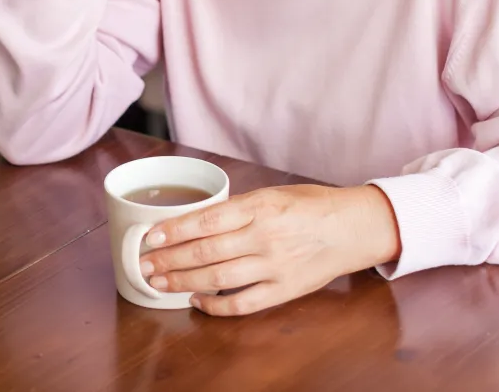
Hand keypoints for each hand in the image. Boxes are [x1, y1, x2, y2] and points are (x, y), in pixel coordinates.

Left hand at [137, 184, 400, 316]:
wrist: (354, 228)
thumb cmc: (312, 206)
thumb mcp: (273, 194)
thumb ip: (238, 208)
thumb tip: (197, 220)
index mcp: (260, 207)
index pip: (207, 220)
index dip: (175, 230)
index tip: (150, 236)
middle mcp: (265, 237)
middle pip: (206, 252)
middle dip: (169, 259)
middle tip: (144, 264)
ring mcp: (275, 266)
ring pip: (218, 278)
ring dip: (184, 282)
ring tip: (159, 282)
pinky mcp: (285, 291)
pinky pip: (244, 303)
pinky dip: (217, 306)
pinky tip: (197, 302)